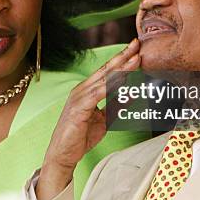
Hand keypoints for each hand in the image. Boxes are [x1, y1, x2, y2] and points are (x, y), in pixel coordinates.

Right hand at [35, 38, 140, 199]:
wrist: (62, 154)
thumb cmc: (80, 137)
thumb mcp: (104, 119)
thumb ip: (115, 106)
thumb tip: (132, 95)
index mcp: (86, 90)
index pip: (106, 71)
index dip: (121, 60)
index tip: (135, 50)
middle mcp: (81, 90)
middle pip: (106, 70)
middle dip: (123, 56)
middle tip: (137, 44)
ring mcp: (79, 97)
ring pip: (104, 79)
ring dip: (121, 69)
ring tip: (136, 60)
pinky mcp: (79, 108)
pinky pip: (98, 94)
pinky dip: (111, 87)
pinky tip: (123, 81)